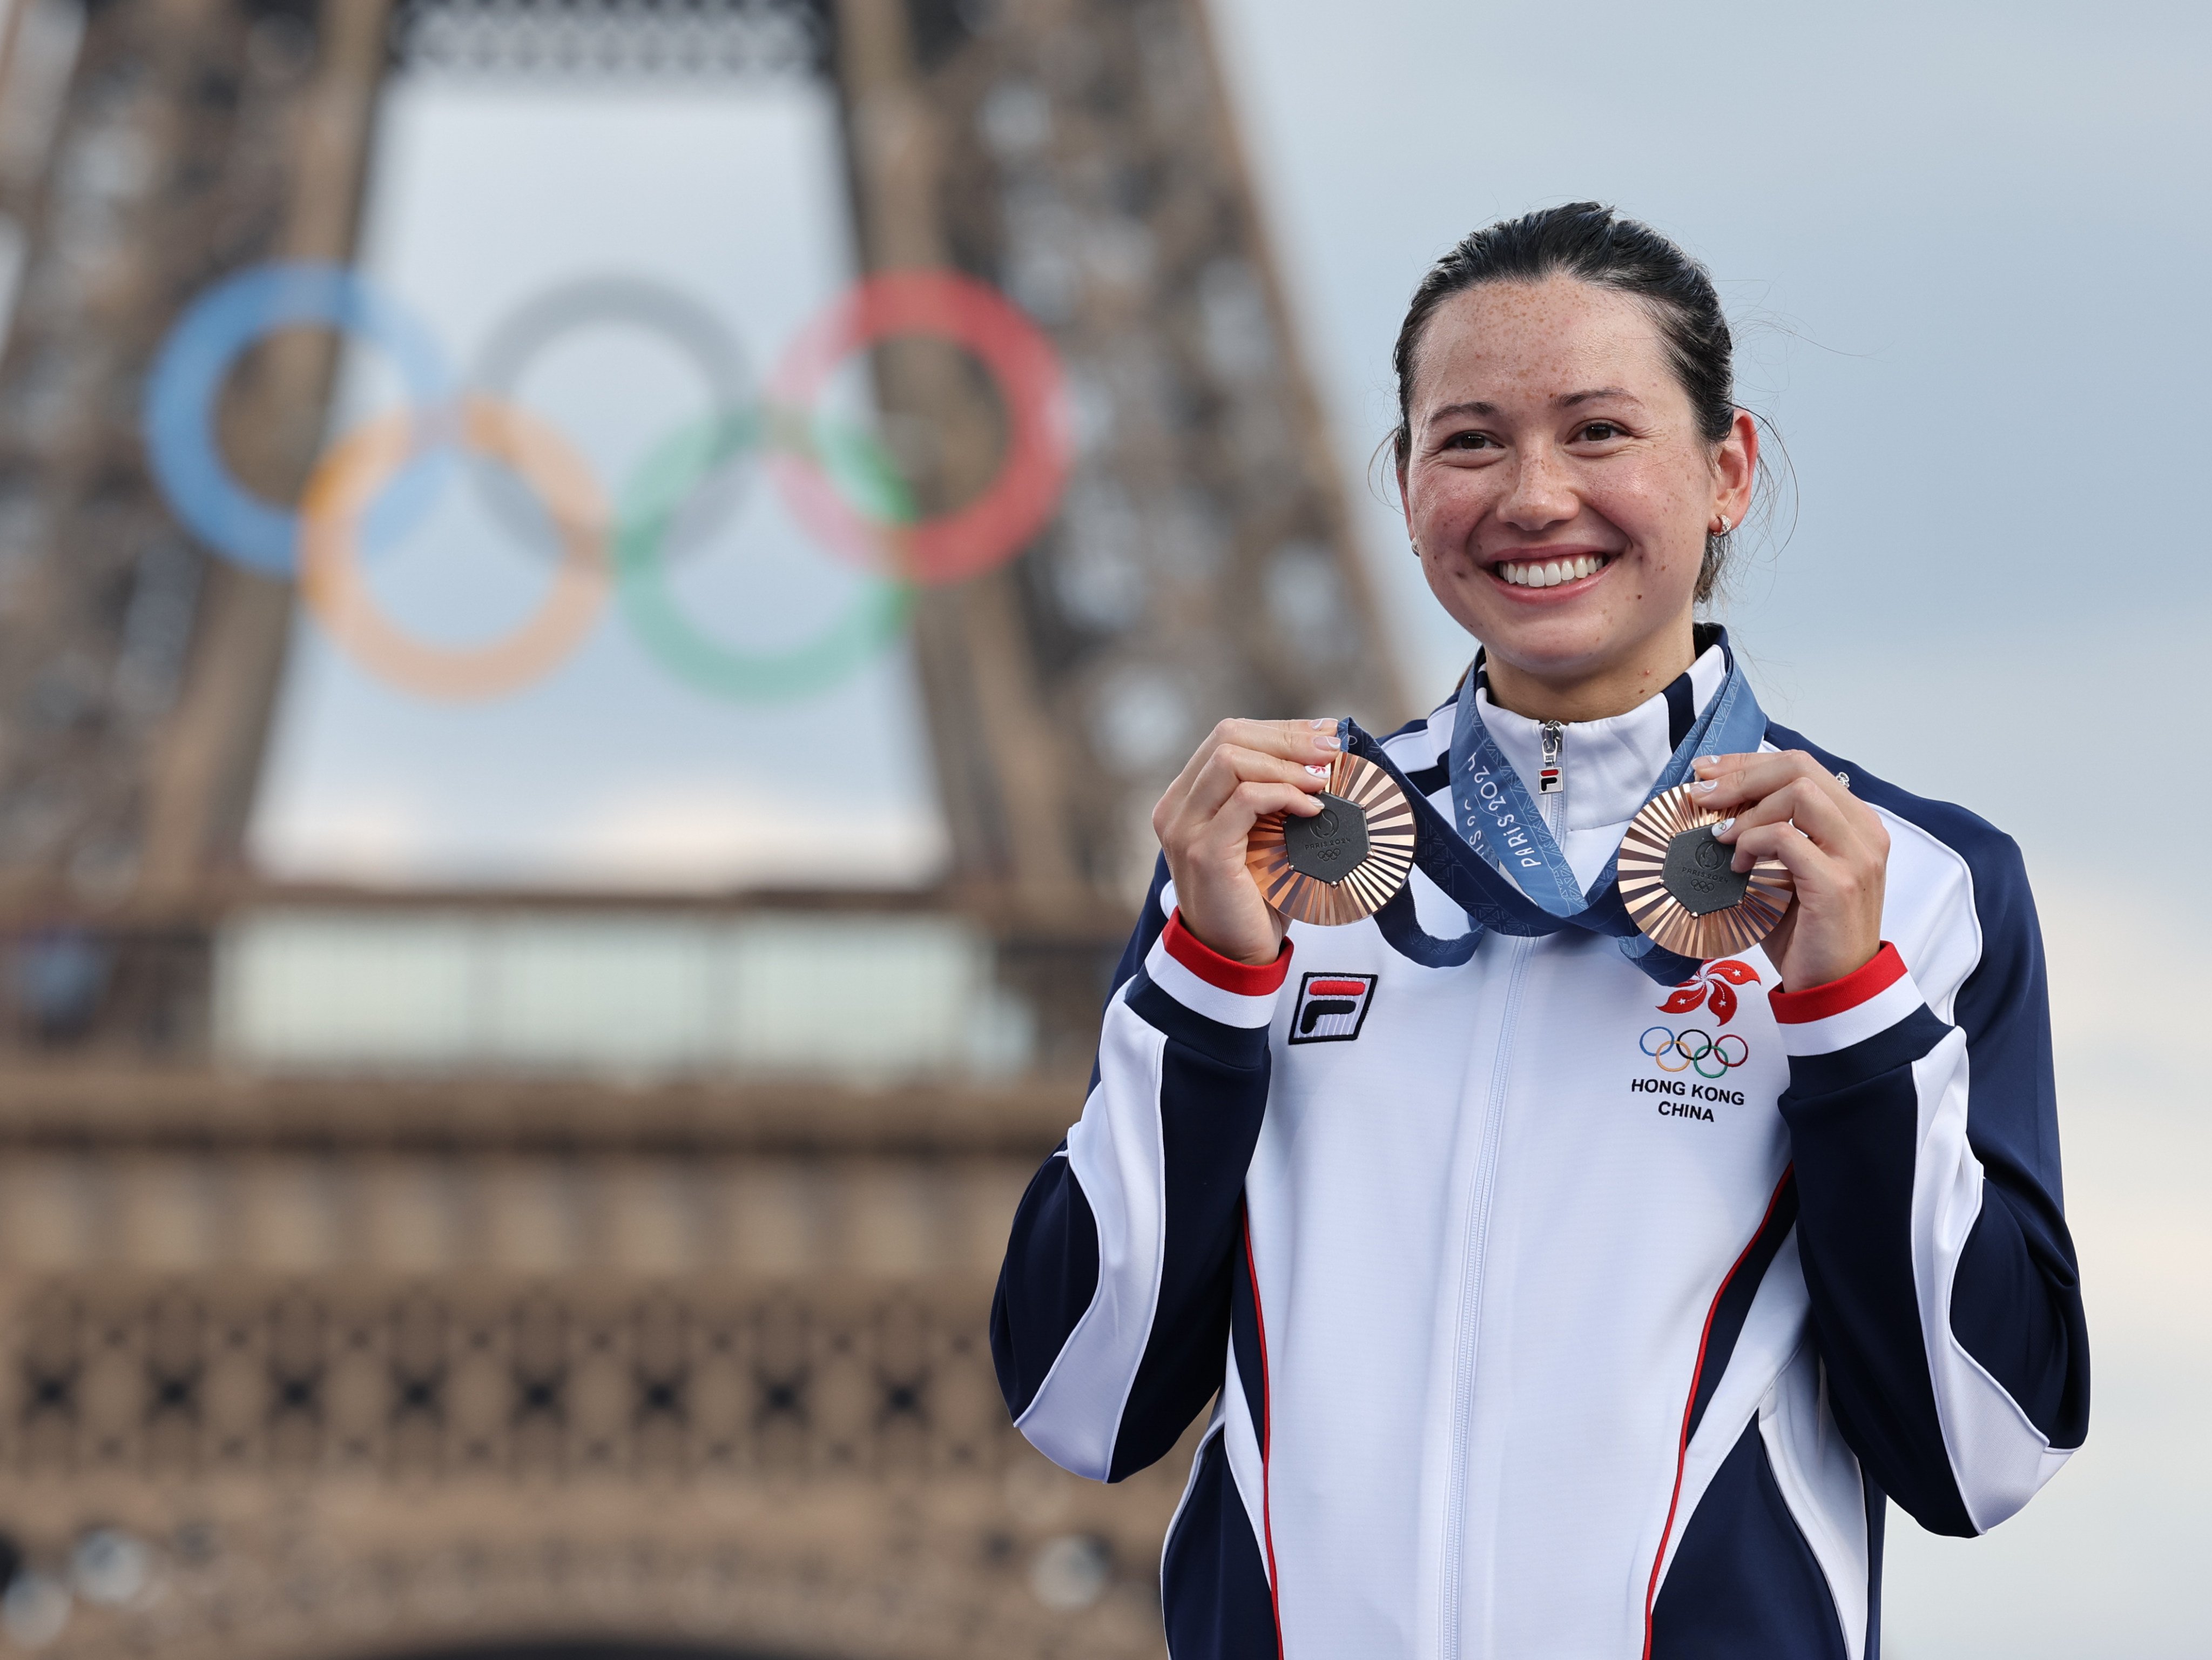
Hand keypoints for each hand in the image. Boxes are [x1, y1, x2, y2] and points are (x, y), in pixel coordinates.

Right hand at [1152, 718, 1341, 965]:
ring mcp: (1185, 829)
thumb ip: (1279, 796)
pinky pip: (1245, 799)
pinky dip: (1285, 794)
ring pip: (1231, 759)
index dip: (1281, 729)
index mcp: (1186, 797)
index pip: (1228, 736)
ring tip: (1324, 780)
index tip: (1326, 733)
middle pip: (1228, 737)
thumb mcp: (1267, 835)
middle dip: (1288, 737)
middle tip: (1334, 749)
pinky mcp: (1204, 852)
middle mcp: (1177, 808)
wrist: (1236, 957)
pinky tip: (1313, 808)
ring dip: (1287, 763)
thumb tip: (1326, 753)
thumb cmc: (1257, 897)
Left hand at [1693, 750, 1888, 991]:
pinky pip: (1787, 838)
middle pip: (1799, 768)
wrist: (1834, 985)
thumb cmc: (1806, 930)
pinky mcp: (1838, 883)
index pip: (1800, 765)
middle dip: (1740, 775)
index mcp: (1853, 821)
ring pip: (1799, 792)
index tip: (1706, 771)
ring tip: (1723, 840)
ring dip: (1749, 811)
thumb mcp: (1784, 871)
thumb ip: (1765, 834)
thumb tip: (1714, 803)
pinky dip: (1753, 844)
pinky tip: (1738, 867)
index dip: (1747, 762)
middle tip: (1701, 795)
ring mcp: (1856, 855)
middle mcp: (1862, 831)